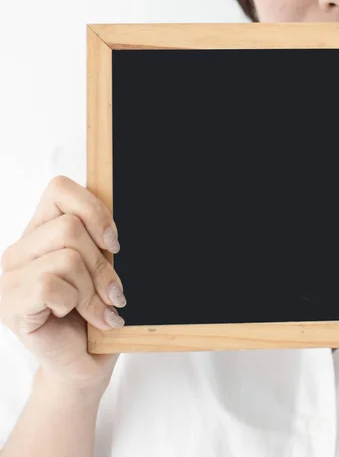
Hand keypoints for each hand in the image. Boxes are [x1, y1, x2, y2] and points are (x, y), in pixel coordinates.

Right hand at [0, 176, 125, 394]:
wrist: (84, 362)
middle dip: (102, 263)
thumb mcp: (104, 267)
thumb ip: (101, 240)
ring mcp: (10, 276)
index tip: (113, 243)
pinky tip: (79, 317)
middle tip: (113, 291)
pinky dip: (76, 303)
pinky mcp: (10, 303)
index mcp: (43, 230)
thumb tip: (115, 229)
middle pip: (70, 226)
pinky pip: (51, 285)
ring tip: (98, 308)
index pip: (60, 189)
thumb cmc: (96, 312)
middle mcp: (21, 249)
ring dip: (93, 288)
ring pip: (66, 257)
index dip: (93, 210)